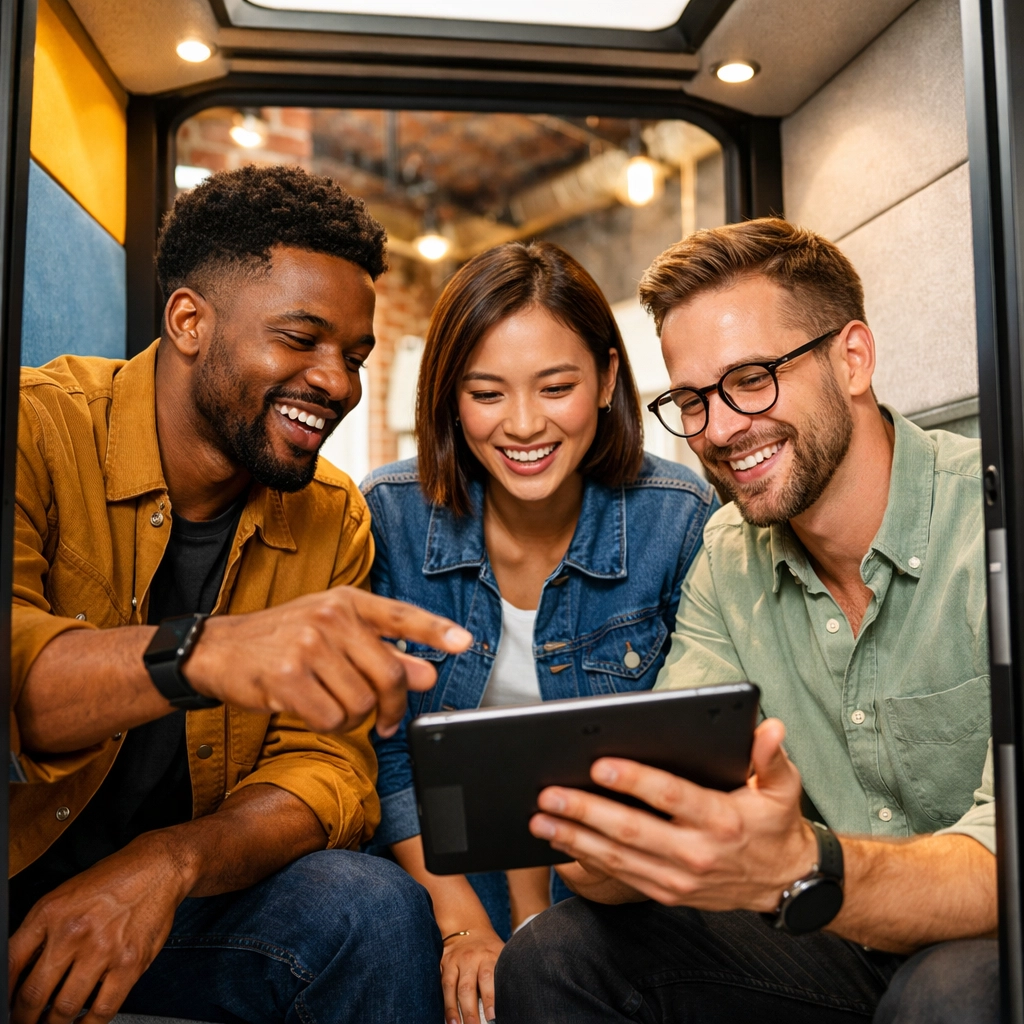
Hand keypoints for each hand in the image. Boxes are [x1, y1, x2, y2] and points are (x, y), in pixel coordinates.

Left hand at [8, 834, 189, 1023]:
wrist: (158, 868)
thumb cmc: (111, 881)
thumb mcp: (63, 896)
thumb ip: (39, 933)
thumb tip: (18, 975)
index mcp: (51, 913)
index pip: (11, 966)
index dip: (4, 997)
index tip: (6, 1009)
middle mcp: (75, 932)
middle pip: (33, 996)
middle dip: (24, 1019)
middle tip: (25, 1023)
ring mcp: (104, 949)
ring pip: (65, 1009)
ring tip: (52, 1023)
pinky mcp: (131, 963)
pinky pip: (103, 1010)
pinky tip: (82, 1023)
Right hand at [184, 586, 472, 735]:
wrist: (218, 649)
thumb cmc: (283, 640)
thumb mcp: (334, 634)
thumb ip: (381, 651)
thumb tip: (428, 674)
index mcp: (349, 601)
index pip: (402, 616)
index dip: (436, 632)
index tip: (464, 643)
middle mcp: (332, 616)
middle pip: (391, 674)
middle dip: (394, 706)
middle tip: (386, 721)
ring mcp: (309, 644)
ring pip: (363, 703)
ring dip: (353, 717)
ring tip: (329, 702)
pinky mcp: (288, 676)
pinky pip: (333, 719)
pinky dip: (328, 725)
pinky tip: (310, 710)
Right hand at [441, 928, 504, 1023]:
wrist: (468, 926)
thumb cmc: (490, 948)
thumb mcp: (500, 954)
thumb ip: (502, 974)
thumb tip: (512, 1002)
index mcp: (489, 955)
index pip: (489, 977)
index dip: (490, 997)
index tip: (492, 1016)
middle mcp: (471, 958)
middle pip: (469, 986)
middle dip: (471, 1009)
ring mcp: (456, 961)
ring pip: (453, 987)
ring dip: (454, 1010)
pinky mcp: (444, 964)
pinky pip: (443, 985)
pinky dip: (445, 1004)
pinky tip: (449, 1019)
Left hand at [530, 718, 817, 911]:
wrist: (786, 883)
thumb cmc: (776, 824)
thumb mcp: (784, 787)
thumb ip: (772, 756)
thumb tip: (770, 726)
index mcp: (721, 820)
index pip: (670, 797)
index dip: (634, 781)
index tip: (599, 765)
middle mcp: (697, 853)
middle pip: (631, 830)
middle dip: (585, 811)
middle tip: (549, 794)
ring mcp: (679, 879)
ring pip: (618, 857)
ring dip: (574, 838)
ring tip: (539, 819)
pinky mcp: (667, 894)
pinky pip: (621, 875)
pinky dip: (587, 858)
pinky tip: (559, 842)